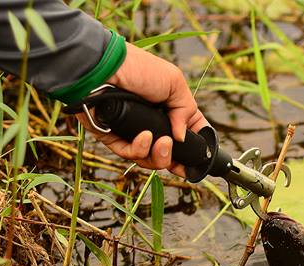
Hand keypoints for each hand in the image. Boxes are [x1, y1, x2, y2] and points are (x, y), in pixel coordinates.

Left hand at [79, 42, 208, 177]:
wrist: (103, 68)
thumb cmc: (138, 68)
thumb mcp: (174, 82)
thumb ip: (186, 111)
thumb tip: (181, 138)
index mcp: (169, 109)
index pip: (186, 133)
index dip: (194, 147)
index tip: (200, 157)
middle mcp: (152, 122)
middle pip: (168, 153)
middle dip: (175, 159)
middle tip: (174, 151)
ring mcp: (133, 131)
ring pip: (150, 159)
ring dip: (159, 156)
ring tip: (162, 143)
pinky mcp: (114, 137)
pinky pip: (129, 154)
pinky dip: (140, 150)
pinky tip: (144, 137)